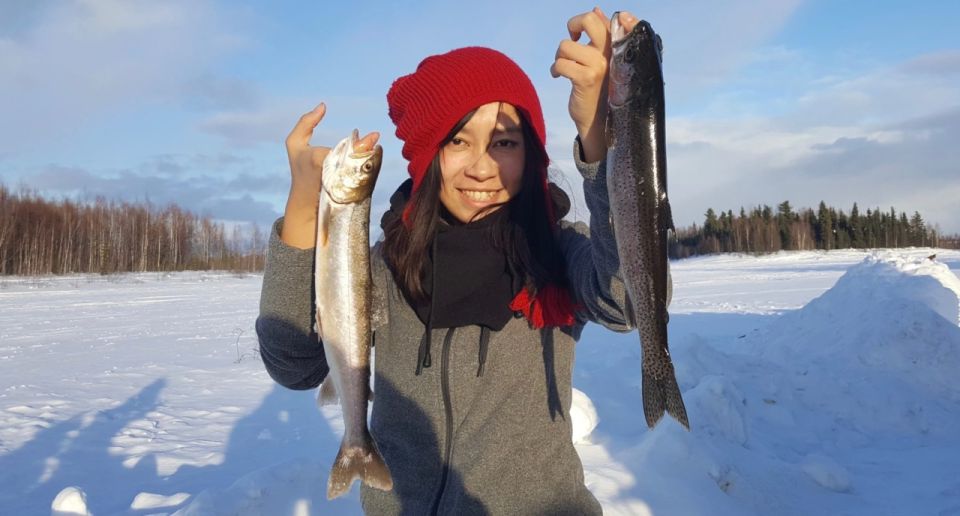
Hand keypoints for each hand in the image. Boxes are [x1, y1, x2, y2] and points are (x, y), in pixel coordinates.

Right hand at [281, 103, 378, 248]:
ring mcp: (344, 187)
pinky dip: (370, 169)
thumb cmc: (300, 166)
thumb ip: (305, 123)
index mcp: (319, 160)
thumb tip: (323, 105)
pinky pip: (365, 179)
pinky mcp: (351, 194)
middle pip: (357, 159)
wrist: (305, 200)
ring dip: (371, 158)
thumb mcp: (294, 144)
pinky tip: (374, 159)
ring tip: (375, 147)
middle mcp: (334, 175)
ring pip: (363, 170)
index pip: (344, 149)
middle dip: (368, 148)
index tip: (374, 136)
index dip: (359, 143)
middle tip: (375, 136)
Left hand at [551, 9, 638, 162]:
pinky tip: (559, 76)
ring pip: (566, 45)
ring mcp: (599, 65)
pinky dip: (555, 69)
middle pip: (589, 20)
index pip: (608, 19)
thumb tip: (597, 9)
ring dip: (559, 56)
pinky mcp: (586, 79)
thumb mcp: (601, 59)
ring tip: (565, 67)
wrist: (598, 119)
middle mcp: (611, 52)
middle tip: (573, 38)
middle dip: (573, 25)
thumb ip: (601, 34)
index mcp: (616, 46)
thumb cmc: (599, 87)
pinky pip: (560, 63)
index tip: (579, 33)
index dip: (590, 18)